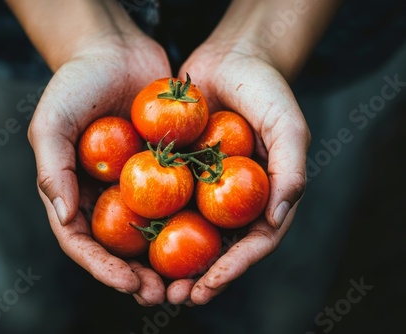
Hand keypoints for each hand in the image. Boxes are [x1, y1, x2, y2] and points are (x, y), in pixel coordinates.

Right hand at [28, 32, 171, 304]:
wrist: (115, 50)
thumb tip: (64, 218)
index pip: (82, 241)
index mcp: (73, 192)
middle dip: (137, 276)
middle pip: (118, 247)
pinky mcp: (164, 170)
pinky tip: (209, 241)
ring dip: (166, 262)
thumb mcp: (52, 121)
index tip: (129, 283)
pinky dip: (189, 223)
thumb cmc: (76, 83)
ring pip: (151, 233)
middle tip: (161, 295)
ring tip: (185, 283)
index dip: (103, 268)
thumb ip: (53, 169)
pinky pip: (177, 201)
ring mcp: (136, 185)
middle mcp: (104, 195)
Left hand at [166, 41, 310, 304]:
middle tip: (172, 297)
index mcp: (263, 199)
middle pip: (216, 248)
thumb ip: (290, 170)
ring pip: (186, 231)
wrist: (232, 57)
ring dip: (168, 261)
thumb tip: (277, 219)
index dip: (231, 270)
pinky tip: (130, 238)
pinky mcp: (179, 170)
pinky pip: (163, 199)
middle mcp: (232, 199)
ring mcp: (205, 186)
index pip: (251, 245)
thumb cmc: (266, 89)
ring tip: (148, 283)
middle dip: (196, 277)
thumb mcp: (288, 125)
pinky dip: (150, 221)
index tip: (207, 287)